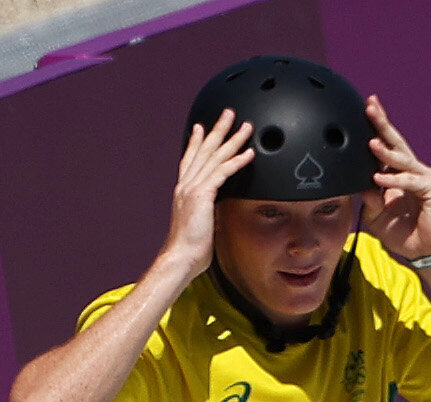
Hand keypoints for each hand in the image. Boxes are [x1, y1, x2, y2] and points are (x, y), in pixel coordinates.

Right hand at [165, 111, 253, 278]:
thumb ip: (208, 213)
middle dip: (217, 130)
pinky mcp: (202, 195)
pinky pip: (222, 172)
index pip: (190, 160)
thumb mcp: (201, 226)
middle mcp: (186, 184)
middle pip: (204, 150)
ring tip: (246, 126)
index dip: (196, 142)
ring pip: (215, 156)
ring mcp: (192, 188)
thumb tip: (216, 214)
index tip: (201, 127)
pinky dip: (237, 161)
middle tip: (229, 113)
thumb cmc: (191, 249)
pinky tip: (249, 153)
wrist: (181, 258)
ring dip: (232, 139)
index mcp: (183, 191)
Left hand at [361, 96, 430, 261]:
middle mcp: (412, 171)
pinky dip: (394, 180)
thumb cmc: (403, 234)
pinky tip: (379, 179)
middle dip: (382, 123)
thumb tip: (355, 183)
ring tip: (371, 142)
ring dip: (386, 150)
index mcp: (398, 173)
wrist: (425, 252)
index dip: (376, 128)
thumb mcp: (376, 216)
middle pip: (395, 143)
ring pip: (402, 159)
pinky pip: (409, 181)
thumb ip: (368, 199)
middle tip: (370, 105)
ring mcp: (423, 178)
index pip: (385, 146)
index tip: (365, 108)